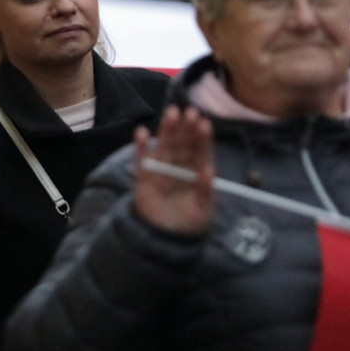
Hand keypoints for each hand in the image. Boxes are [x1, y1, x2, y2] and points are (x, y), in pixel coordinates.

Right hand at [134, 105, 214, 235]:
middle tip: (188, 111)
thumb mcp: (203, 210)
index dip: (202, 137)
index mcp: (196, 172)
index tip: (203, 122)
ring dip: (166, 131)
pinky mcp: (143, 178)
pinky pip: (141, 161)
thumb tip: (209, 169)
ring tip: (171, 113)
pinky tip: (142, 132)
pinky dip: (140, 147)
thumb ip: (205, 190)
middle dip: (185, 128)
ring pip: (164, 147)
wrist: (165, 240)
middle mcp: (179, 167)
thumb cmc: (189, 223)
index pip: (200, 151)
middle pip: (182, 144)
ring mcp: (161, 170)